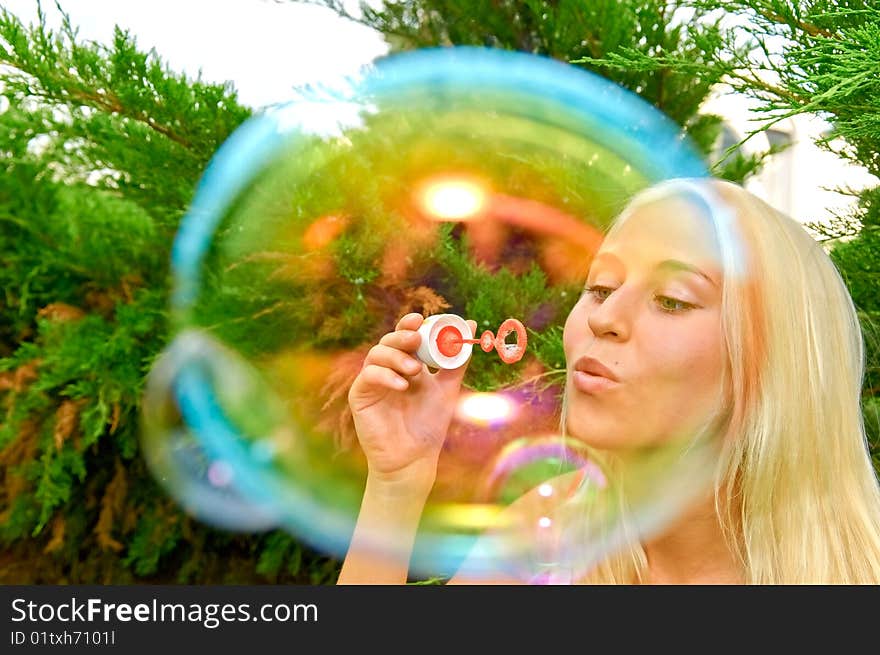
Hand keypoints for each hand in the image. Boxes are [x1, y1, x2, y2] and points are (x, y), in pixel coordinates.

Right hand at [348, 312, 475, 488]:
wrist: (414, 458)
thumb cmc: (429, 424)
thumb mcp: (448, 388)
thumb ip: (457, 360)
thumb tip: (472, 326)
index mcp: (407, 364)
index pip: (405, 335)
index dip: (409, 324)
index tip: (421, 319)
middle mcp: (388, 369)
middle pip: (388, 341)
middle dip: (402, 336)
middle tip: (416, 340)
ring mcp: (373, 381)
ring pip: (376, 355)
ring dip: (395, 357)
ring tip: (415, 370)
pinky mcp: (360, 396)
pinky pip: (368, 376)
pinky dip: (385, 376)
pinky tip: (402, 385)